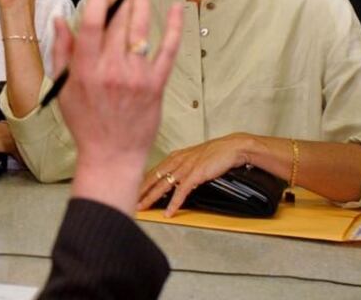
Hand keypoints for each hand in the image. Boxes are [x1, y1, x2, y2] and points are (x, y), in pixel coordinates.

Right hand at [52, 0, 183, 212]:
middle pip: (117, 22)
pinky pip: (167, 51)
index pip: (91, 24)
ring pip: (141, 31)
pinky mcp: (156, 85)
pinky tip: (176, 8)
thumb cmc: (84, 122)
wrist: (112, 155)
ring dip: (142, 2)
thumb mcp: (63, 88)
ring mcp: (136, 77)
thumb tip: (60, 17)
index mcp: (85, 70)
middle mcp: (111, 70)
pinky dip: (173, 28)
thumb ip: (62, 51)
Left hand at [138, 133, 259, 216]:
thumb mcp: (193, 158)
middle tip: (128, 200)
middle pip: (152, 177)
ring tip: (142, 207)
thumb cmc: (215, 153)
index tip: (130, 189)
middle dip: (139, 190)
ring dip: (151, 198)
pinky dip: (174, 203)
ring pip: (162, 185)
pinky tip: (168, 212)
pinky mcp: (196, 174)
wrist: (232, 147)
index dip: (140, 181)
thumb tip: (173, 178)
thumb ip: (181, 166)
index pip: (152, 170)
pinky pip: (181, 191)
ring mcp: (185, 167)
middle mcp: (176, 161)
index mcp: (174, 156)